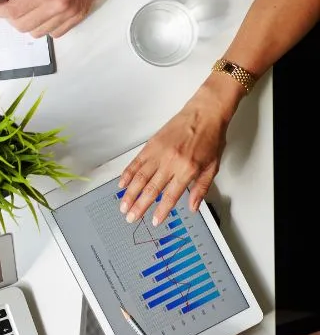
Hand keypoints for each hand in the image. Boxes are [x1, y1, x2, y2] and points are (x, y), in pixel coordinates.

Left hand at [0, 0, 101, 38]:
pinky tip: (43, 11)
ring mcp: (70, 13)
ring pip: (37, 32)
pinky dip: (44, 26)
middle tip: (11, 3)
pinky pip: (54, 33)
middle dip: (11, 16)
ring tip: (28, 6)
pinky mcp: (79, 16)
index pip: (11, 12)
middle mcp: (58, 6)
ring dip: (27, 22)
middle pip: (22, 26)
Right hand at [118, 76, 242, 223]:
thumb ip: (201, 188)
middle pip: (151, 190)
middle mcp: (171, 163)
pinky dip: (127, 174)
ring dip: (130, 194)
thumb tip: (193, 206)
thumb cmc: (211, 137)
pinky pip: (136, 162)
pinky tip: (122, 184)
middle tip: (131, 217)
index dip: (161, 211)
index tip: (154, 221)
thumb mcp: (213, 166)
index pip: (171, 196)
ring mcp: (159, 153)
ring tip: (123, 205)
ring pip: (140, 178)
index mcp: (188, 170)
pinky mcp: (151, 145)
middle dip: (139, 206)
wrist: (205, 113)